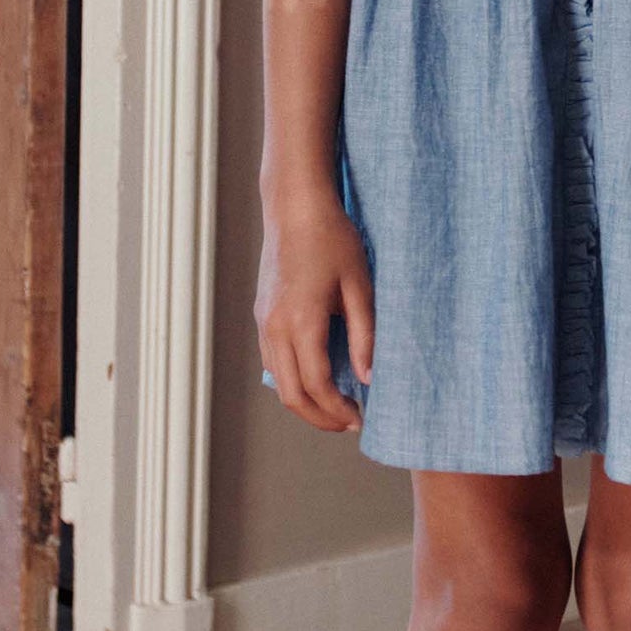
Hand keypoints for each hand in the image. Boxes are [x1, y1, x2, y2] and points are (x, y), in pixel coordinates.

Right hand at [256, 189, 375, 432]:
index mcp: (302, 321)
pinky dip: (292, 379)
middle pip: (291, 394)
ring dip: (305, 400)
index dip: (338, 410)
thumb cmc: (333, 239)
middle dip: (319, 417)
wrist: (295, 207)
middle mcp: (275, 326)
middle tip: (349, 423)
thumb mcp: (359, 286)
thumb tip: (369, 378)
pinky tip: (317, 376)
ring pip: (277, 380)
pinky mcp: (262, 314)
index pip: (317, 385)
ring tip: (337, 405)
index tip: (361, 420)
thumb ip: (364, 334)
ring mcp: (264, 321)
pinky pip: (272, 360)